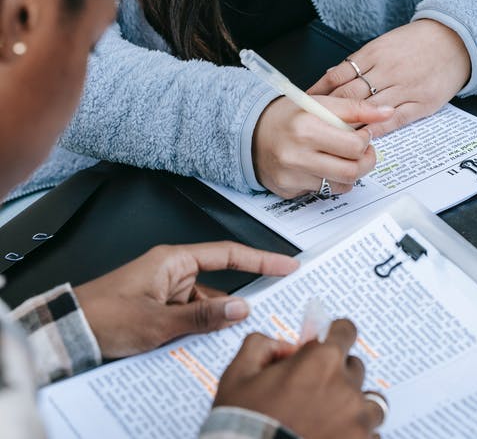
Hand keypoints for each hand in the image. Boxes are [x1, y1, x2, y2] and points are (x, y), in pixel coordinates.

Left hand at [74, 242, 297, 358]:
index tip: (286, 265)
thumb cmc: (104, 315)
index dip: (260, 259)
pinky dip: (200, 329)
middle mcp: (172, 271)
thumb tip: (239, 308)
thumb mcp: (157, 322)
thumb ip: (202, 317)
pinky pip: (190, 316)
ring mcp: (166, 290)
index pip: (227, 254)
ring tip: (234, 337)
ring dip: (217, 320)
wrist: (70, 331)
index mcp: (173, 260)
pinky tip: (208, 344)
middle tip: (271, 306)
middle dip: (240, 298)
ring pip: (205, 303)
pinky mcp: (160, 308)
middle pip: (219, 281)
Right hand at [214, 319, 384, 438]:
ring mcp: (359, 422)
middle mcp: (347, 388)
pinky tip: (333, 438)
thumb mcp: (238, 374)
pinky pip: (373, 436)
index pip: (345, 330)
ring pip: (369, 403)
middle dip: (337, 375)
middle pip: (355, 367)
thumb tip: (284, 347)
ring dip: (352, 407)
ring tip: (327, 420)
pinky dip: (357, 435)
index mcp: (321, 360)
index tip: (329, 343)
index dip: (335, 335)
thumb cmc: (245, 424)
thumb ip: (262, 345)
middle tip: (313, 391)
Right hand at [253, 95, 393, 197]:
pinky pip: (322, 192)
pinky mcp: (288, 190)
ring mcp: (291, 175)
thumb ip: (355, 108)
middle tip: (361, 151)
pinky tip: (320, 166)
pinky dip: (328, 180)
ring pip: (340, 185)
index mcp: (306, 127)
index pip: (354, 145)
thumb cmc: (288, 116)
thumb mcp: (319, 103)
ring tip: (341, 158)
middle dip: (364, 162)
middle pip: (351, 170)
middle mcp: (297, 154)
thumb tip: (387, 112)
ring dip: (348, 173)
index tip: (362, 134)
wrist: (251, 132)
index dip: (365, 140)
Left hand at [309, 20, 470, 138]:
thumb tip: (329, 76)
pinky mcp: (420, 103)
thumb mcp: (382, 44)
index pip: (338, 76)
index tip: (305, 106)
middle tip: (311, 127)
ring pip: (368, 110)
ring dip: (348, 125)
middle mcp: (386, 70)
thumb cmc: (415, 43)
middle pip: (349, 95)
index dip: (320, 94)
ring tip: (330, 137)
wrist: (453, 40)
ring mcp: (403, 87)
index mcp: (373, 54)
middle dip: (329, 113)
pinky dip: (376, 130)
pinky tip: (362, 139)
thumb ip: (357, 63)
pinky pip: (393, 120)